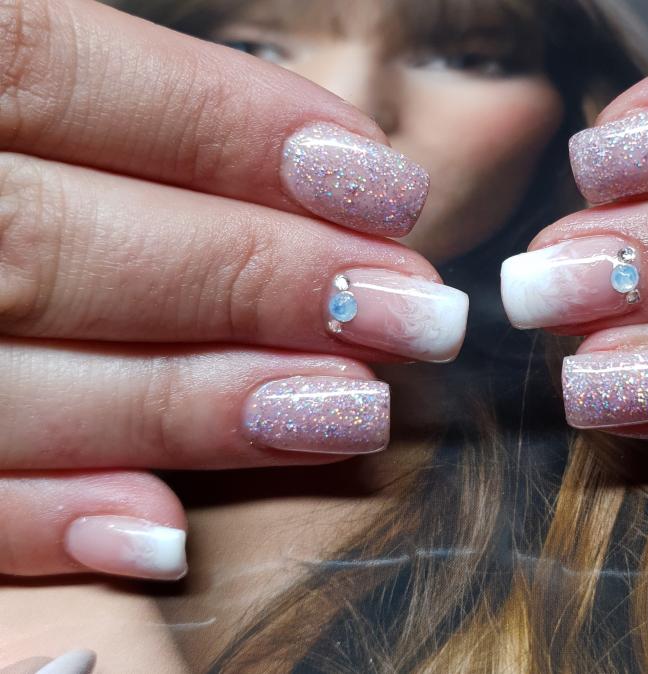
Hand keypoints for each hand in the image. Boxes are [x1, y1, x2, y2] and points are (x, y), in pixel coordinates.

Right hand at [0, 0, 466, 579]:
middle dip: (248, 278)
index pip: (43, 66)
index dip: (222, 123)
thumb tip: (284, 146)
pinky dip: (30, 521)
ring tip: (345, 409)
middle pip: (46, 239)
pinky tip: (158, 530)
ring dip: (185, 403)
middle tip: (409, 309)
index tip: (380, 180)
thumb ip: (64, 87)